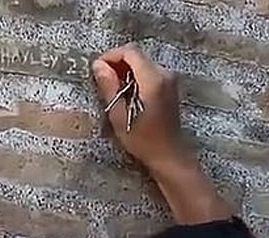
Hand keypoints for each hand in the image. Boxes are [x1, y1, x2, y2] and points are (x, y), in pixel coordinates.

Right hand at [90, 43, 190, 173]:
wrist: (169, 155)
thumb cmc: (143, 140)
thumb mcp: (119, 116)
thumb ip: (109, 87)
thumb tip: (98, 65)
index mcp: (153, 80)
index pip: (130, 51)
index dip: (111, 56)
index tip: (98, 69)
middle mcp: (164, 74)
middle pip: (137, 55)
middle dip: (117, 63)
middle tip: (102, 81)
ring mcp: (170, 79)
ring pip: (142, 62)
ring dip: (125, 70)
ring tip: (113, 89)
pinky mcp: (170, 86)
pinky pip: (149, 71)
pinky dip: (135, 77)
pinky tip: (127, 94)